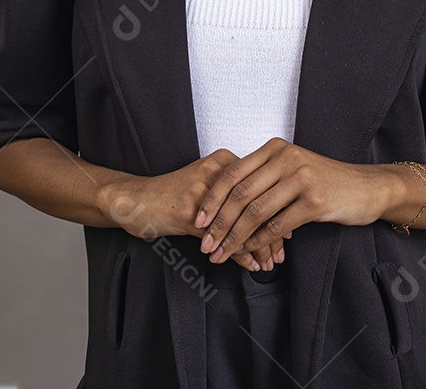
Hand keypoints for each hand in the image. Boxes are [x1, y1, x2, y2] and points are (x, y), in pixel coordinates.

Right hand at [97, 148, 289, 272]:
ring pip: (241, 222)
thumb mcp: (207, 187)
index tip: (290, 230)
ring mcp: (204, 192)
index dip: (278, 210)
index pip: (261, 186)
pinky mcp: (191, 213)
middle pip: (255, 204)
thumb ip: (234, 197)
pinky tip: (249, 265)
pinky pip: (223, 237)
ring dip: (258, 247)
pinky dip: (239, 253)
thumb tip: (269, 219)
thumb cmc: (173, 194)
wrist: (136, 200)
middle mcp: (217, 172)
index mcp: (224, 160)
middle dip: (272, 233)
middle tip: (280, 254)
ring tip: (267, 264)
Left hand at [193, 137, 389, 263]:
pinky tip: (251, 252)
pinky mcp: (314, 200)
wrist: (365, 188)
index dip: (212, 198)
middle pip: (240, 193)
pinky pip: (278, 224)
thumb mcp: (292, 170)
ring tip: (223, 254)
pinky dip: (260, 241)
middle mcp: (286, 158)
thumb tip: (225, 205)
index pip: (233, 173)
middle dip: (219, 223)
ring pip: (256, 211)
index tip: (198, 221)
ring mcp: (301, 177)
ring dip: (235, 237)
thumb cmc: (325, 181)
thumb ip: (263, 179)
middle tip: (206, 245)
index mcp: (275, 148)